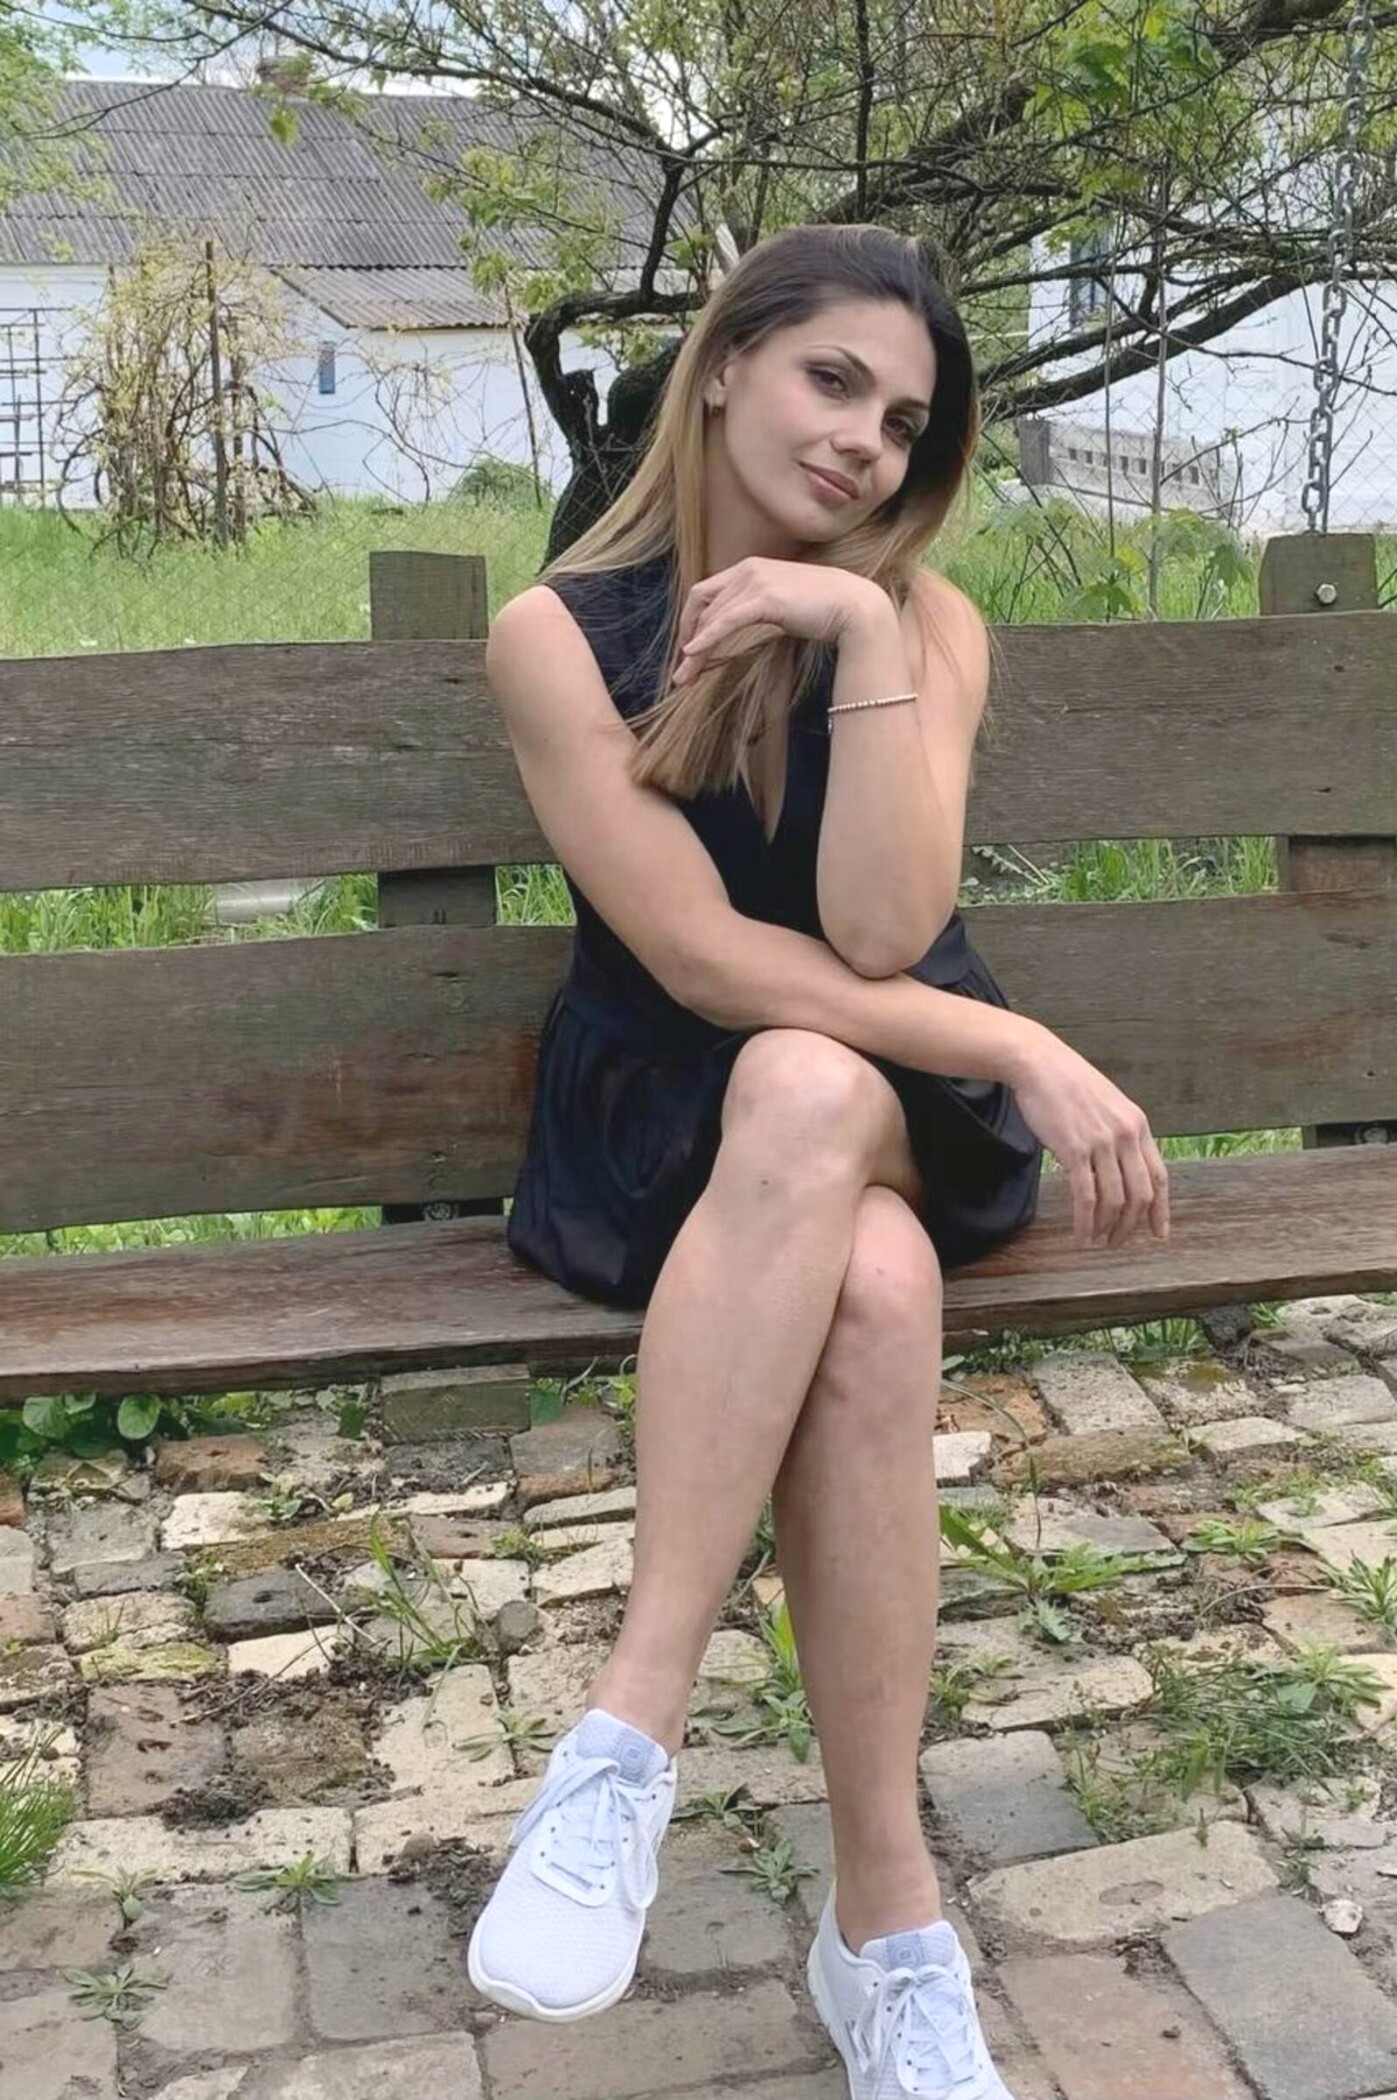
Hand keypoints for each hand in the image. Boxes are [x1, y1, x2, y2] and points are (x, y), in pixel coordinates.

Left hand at [671, 557, 883, 684]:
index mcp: (750, 568)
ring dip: (694, 649)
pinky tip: (693, 654)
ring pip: (711, 617)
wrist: (855, 606)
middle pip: (702, 605)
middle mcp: (748, 569)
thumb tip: (735, 630)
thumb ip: (755, 610)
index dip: (691, 622)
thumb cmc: (823, 609)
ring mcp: (756, 581)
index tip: (687, 649)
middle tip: (681, 672)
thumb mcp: (780, 606)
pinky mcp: (765, 598)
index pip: (706, 593)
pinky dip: (706, 638)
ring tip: (685, 677)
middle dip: (687, 639)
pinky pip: (726, 621)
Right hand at [1008, 1022, 1170, 1251]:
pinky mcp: (1074, 1149)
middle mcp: (1126, 1135)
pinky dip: (1086, 1222)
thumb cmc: (1067, 1083)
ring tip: (1098, 1240)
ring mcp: (1102, 1142)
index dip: (1160, 1210)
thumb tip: (1119, 1166)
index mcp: (1138, 1124)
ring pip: (1115, 1200)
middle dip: (1131, 1225)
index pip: (1159, 1176)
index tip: (1158, 1232)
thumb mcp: (1107, 1104)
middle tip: (1119, 1242)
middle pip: (1140, 1194)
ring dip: (1108, 1227)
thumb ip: (1119, 1133)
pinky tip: (1081, 1235)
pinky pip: (1086, 1197)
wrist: (1038, 1064)